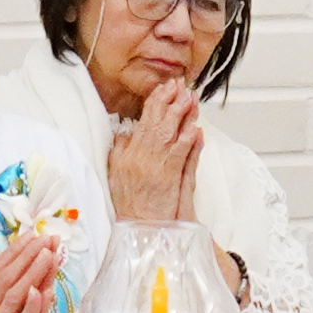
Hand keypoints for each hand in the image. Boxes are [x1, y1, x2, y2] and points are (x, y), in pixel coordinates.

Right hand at [102, 78, 207, 227]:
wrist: (138, 227)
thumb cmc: (130, 204)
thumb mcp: (116, 174)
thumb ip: (121, 151)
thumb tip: (125, 133)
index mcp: (128, 154)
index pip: (144, 120)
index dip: (155, 102)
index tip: (165, 88)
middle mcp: (141, 157)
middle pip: (158, 123)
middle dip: (170, 101)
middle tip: (181, 86)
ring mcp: (156, 167)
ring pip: (170, 135)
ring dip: (182, 115)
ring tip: (191, 99)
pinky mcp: (169, 179)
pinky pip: (180, 156)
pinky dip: (188, 142)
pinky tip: (195, 129)